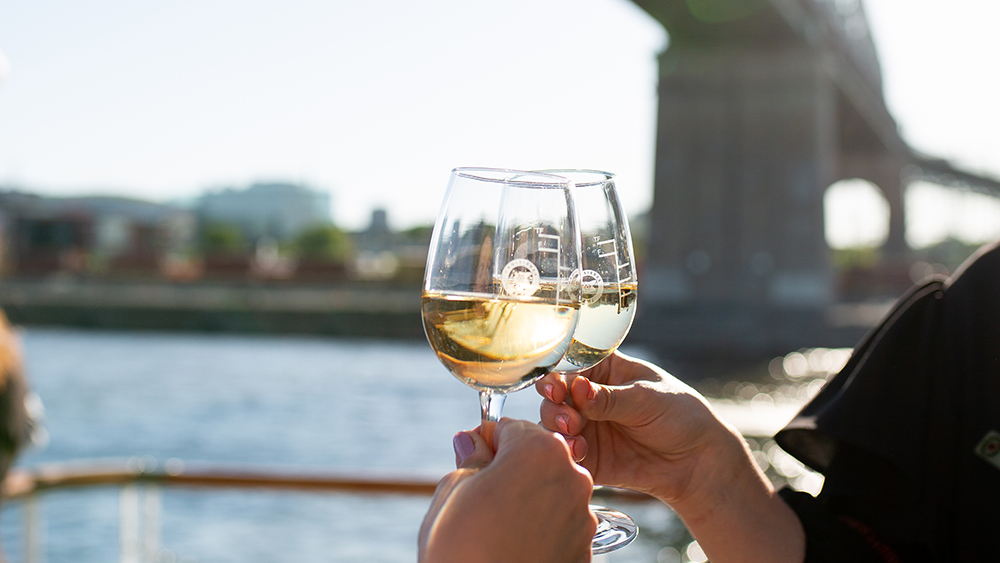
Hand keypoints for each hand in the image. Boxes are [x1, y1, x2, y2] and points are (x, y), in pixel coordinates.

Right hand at [418, 418, 597, 562]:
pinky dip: (540, 528)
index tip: (471, 457)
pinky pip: (560, 524)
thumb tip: (471, 441)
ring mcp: (583, 517)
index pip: (511, 428)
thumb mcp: (454, 490)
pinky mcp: (586, 550)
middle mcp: (573, 477)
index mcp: (540, 450)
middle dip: (511, 468)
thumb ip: (470, 458)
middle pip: (537, 457)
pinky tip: (515, 543)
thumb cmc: (462, 546)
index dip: (487, 441)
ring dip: (527, 498)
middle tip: (479, 494)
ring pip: (551, 491)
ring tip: (495, 524)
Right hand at [536, 351, 728, 504]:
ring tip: (574, 435)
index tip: (556, 388)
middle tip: (569, 418)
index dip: (557, 375)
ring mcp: (586, 427)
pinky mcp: (588, 456)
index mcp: (604, 370)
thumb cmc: (679, 415)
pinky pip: (566, 453)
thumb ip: (610, 398)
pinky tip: (578, 453)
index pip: (570, 366)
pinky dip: (565, 452)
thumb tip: (577, 390)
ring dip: (557, 428)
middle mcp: (588, 396)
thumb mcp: (646, 399)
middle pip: (554, 395)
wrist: (697, 460)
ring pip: (553, 424)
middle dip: (555, 405)